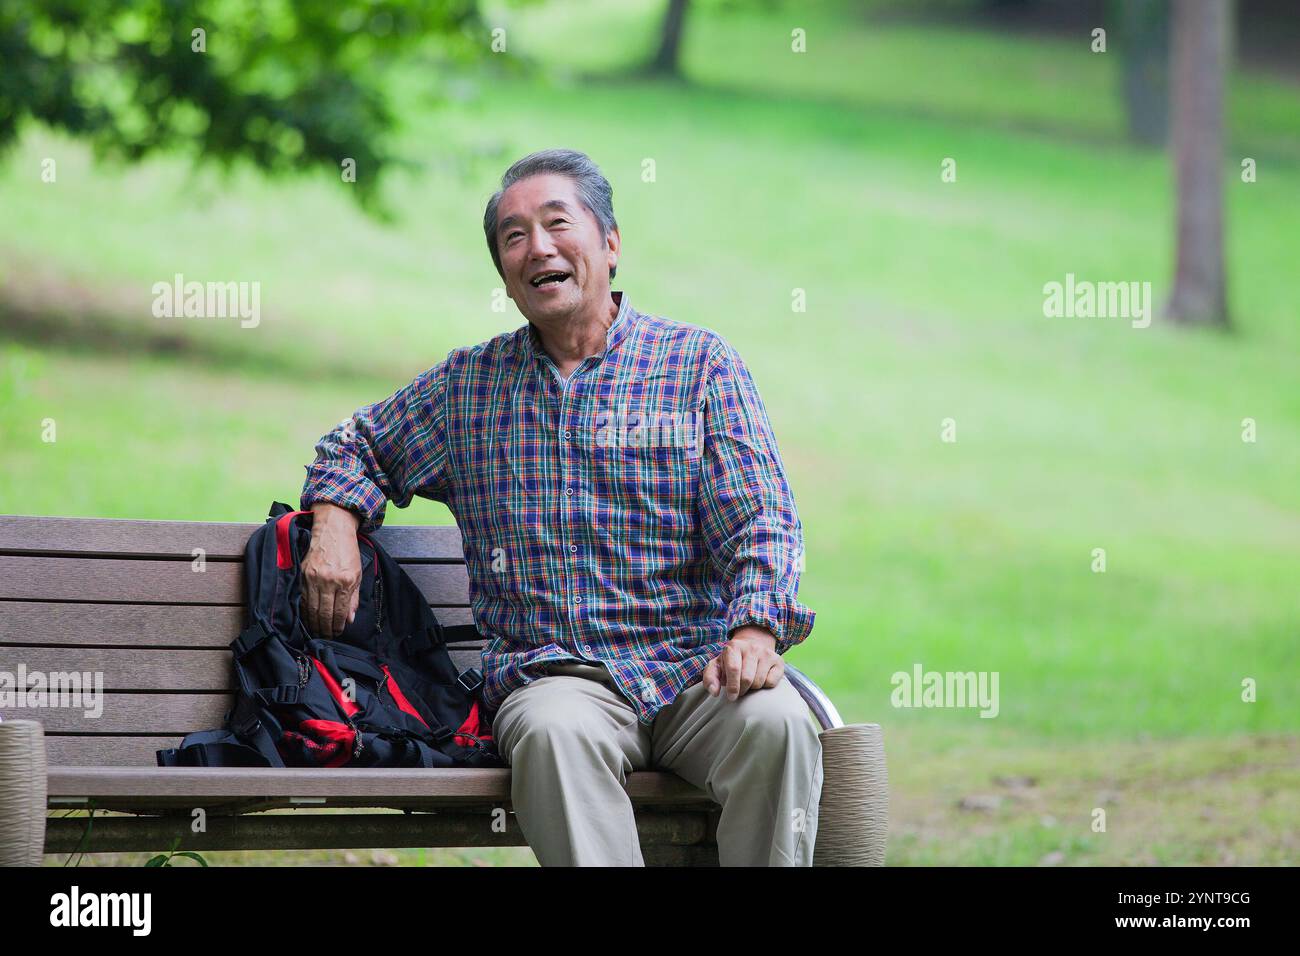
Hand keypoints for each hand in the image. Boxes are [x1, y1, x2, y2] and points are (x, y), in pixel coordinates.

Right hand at [299, 503, 362, 637]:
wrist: (333, 529)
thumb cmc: (347, 551)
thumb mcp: (357, 574)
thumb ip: (353, 598)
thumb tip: (349, 619)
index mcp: (344, 581)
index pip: (339, 612)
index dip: (337, 626)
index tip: (337, 633)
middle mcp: (327, 580)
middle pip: (323, 613)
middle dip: (325, 628)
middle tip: (326, 636)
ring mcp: (312, 577)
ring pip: (310, 608)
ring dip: (313, 623)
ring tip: (316, 631)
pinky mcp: (302, 573)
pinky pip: (301, 597)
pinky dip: (303, 610)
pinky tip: (306, 617)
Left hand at [702, 626, 782, 700]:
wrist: (752, 647)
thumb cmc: (730, 661)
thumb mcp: (716, 666)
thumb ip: (710, 678)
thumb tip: (714, 692)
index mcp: (734, 647)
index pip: (734, 669)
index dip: (732, 686)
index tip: (731, 697)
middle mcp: (752, 647)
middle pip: (747, 678)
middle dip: (741, 690)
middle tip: (739, 691)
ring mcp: (766, 653)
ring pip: (759, 682)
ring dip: (752, 689)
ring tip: (748, 684)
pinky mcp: (779, 661)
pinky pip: (771, 682)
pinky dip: (765, 686)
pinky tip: (760, 679)